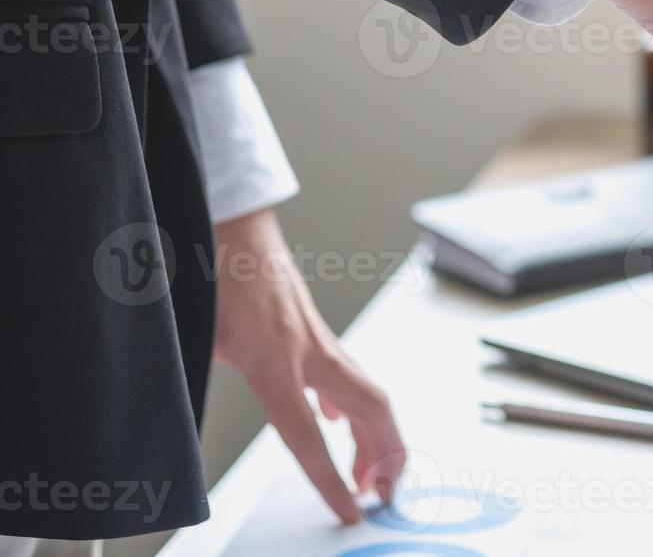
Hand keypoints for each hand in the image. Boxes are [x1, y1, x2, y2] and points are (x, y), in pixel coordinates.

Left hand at [213, 207, 404, 523]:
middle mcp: (308, 351)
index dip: (331, 479)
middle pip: (372, 409)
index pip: (310, 436)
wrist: (232, 225)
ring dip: (376, 436)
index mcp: (275, 361)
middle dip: (388, 456)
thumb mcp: (195, 336)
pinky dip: (353, 408)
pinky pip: (346, 376)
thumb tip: (180, 417)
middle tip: (384, 495)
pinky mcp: (313, 331)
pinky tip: (339, 421)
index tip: (349, 511)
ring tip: (367, 473)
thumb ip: (203, 375)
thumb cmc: (212, 274)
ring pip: (367, 393)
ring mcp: (317, 338)